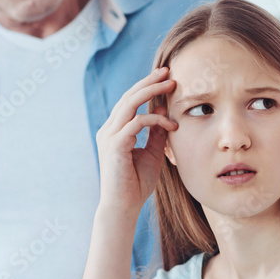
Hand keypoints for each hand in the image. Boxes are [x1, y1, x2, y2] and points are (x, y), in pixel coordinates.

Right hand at [95, 67, 177, 215]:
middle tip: (168, 71)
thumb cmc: (136, 184)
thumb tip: (163, 112)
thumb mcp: (152, 153)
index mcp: (115, 130)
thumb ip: (157, 133)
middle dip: (149, 82)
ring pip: (130, 104)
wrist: (123, 207)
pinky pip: (136, 123)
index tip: (166, 78)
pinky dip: (154, 119)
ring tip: (170, 83)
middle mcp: (109, 130)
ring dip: (151, 91)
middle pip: (128, 96)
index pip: (130, 101)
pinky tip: (170, 123)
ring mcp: (109, 136)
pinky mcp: (115, 146)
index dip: (147, 87)